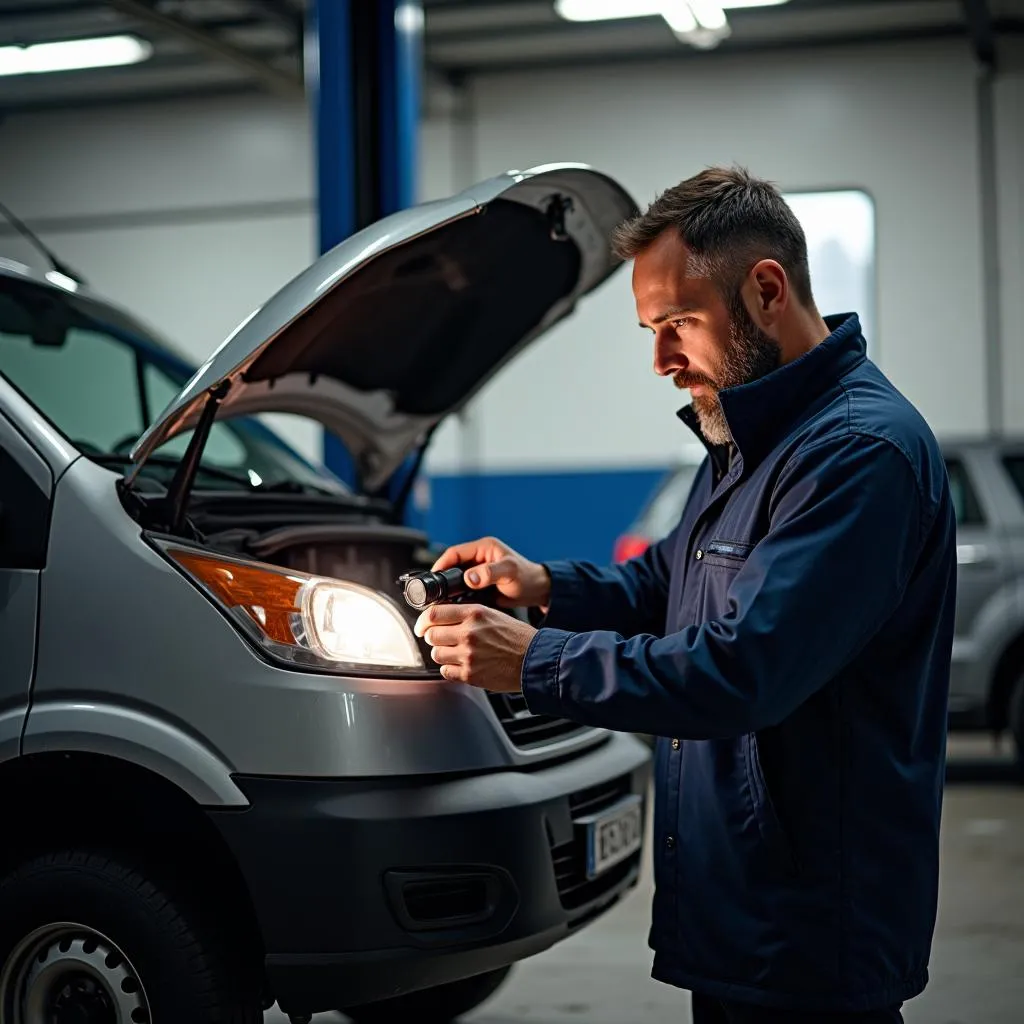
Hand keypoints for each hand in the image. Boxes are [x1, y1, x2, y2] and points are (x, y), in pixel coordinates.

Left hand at [414, 603, 536, 691]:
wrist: (534, 660)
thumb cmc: (518, 638)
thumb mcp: (493, 614)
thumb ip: (467, 614)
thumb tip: (442, 616)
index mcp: (474, 614)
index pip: (434, 614)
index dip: (423, 621)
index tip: (422, 626)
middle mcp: (469, 633)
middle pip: (432, 635)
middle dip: (435, 638)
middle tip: (445, 640)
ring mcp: (468, 655)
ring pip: (436, 654)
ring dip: (443, 654)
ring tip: (458, 653)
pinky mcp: (470, 675)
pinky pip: (445, 672)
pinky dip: (450, 669)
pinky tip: (463, 665)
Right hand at [431, 536, 550, 610]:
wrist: (538, 591)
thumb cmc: (527, 577)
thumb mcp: (509, 572)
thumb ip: (489, 573)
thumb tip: (469, 578)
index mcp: (483, 547)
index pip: (455, 552)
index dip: (442, 563)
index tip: (434, 577)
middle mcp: (478, 558)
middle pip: (452, 566)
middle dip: (442, 578)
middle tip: (434, 593)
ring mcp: (478, 571)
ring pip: (455, 578)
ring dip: (448, 589)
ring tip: (441, 601)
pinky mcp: (479, 584)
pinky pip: (462, 589)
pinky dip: (457, 597)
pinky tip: (454, 606)